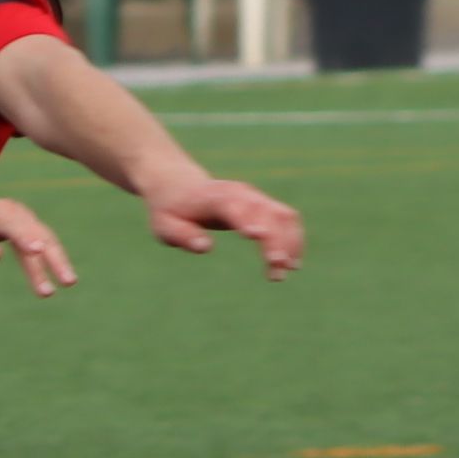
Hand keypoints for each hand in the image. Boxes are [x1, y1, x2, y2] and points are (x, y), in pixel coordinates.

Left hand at [0, 194, 76, 296]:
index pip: (13, 226)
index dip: (25, 237)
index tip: (38, 250)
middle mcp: (16, 213)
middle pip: (37, 234)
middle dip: (52, 257)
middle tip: (66, 279)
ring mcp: (26, 219)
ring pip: (47, 239)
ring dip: (59, 261)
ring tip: (70, 282)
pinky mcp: (31, 228)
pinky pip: (46, 242)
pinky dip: (55, 258)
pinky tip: (65, 275)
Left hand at [141, 167, 304, 277]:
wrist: (178, 184)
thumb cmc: (171, 210)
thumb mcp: (165, 226)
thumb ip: (183, 236)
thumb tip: (206, 247)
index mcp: (216, 197)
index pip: (236, 207)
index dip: (248, 220)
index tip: (259, 238)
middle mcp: (241, 193)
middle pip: (267, 213)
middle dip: (276, 242)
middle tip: (276, 272)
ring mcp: (255, 197)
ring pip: (283, 215)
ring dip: (291, 243)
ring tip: (286, 272)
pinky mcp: (263, 204)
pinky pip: (287, 218)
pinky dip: (294, 239)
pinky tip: (293, 262)